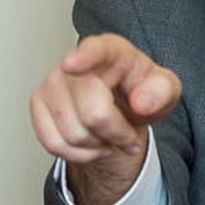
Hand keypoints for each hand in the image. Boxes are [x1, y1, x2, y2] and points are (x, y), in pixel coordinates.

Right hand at [29, 33, 180, 204]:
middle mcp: (76, 62)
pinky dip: (78, 154)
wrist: (124, 105)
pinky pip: (53, 143)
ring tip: (111, 135)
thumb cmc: (143, 91)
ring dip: (98, 146)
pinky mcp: (38, 103)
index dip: (83, 58)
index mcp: (111, 50)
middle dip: (117, 133)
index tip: (71, 64)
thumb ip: (162, 91)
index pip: (96, 52)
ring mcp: (53, 82)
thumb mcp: (166, 89)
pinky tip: (93, 145)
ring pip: (72, 133)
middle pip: (92, 113)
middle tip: (129, 135)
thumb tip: (142, 102)